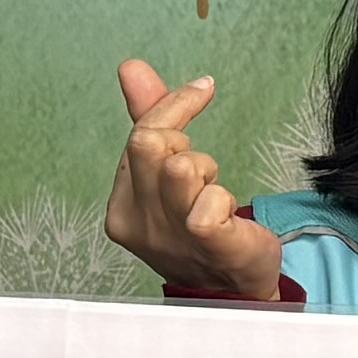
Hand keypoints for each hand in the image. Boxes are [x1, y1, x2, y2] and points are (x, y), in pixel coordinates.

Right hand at [102, 59, 288, 300]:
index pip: (139, 136)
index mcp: (123, 205)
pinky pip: (210, 204)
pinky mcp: (207, 245)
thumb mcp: (168, 174)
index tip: (203, 89)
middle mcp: (137, 222)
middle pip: (152, 144)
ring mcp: (169, 237)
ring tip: (213, 194)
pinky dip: (223, 199)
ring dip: (208, 171)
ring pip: (182, 166)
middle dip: (185, 140)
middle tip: (204, 166)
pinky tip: (228, 217)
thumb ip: (150, 118)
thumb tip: (130, 66)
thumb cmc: (200, 232)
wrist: (234, 291)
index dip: (172, 107)